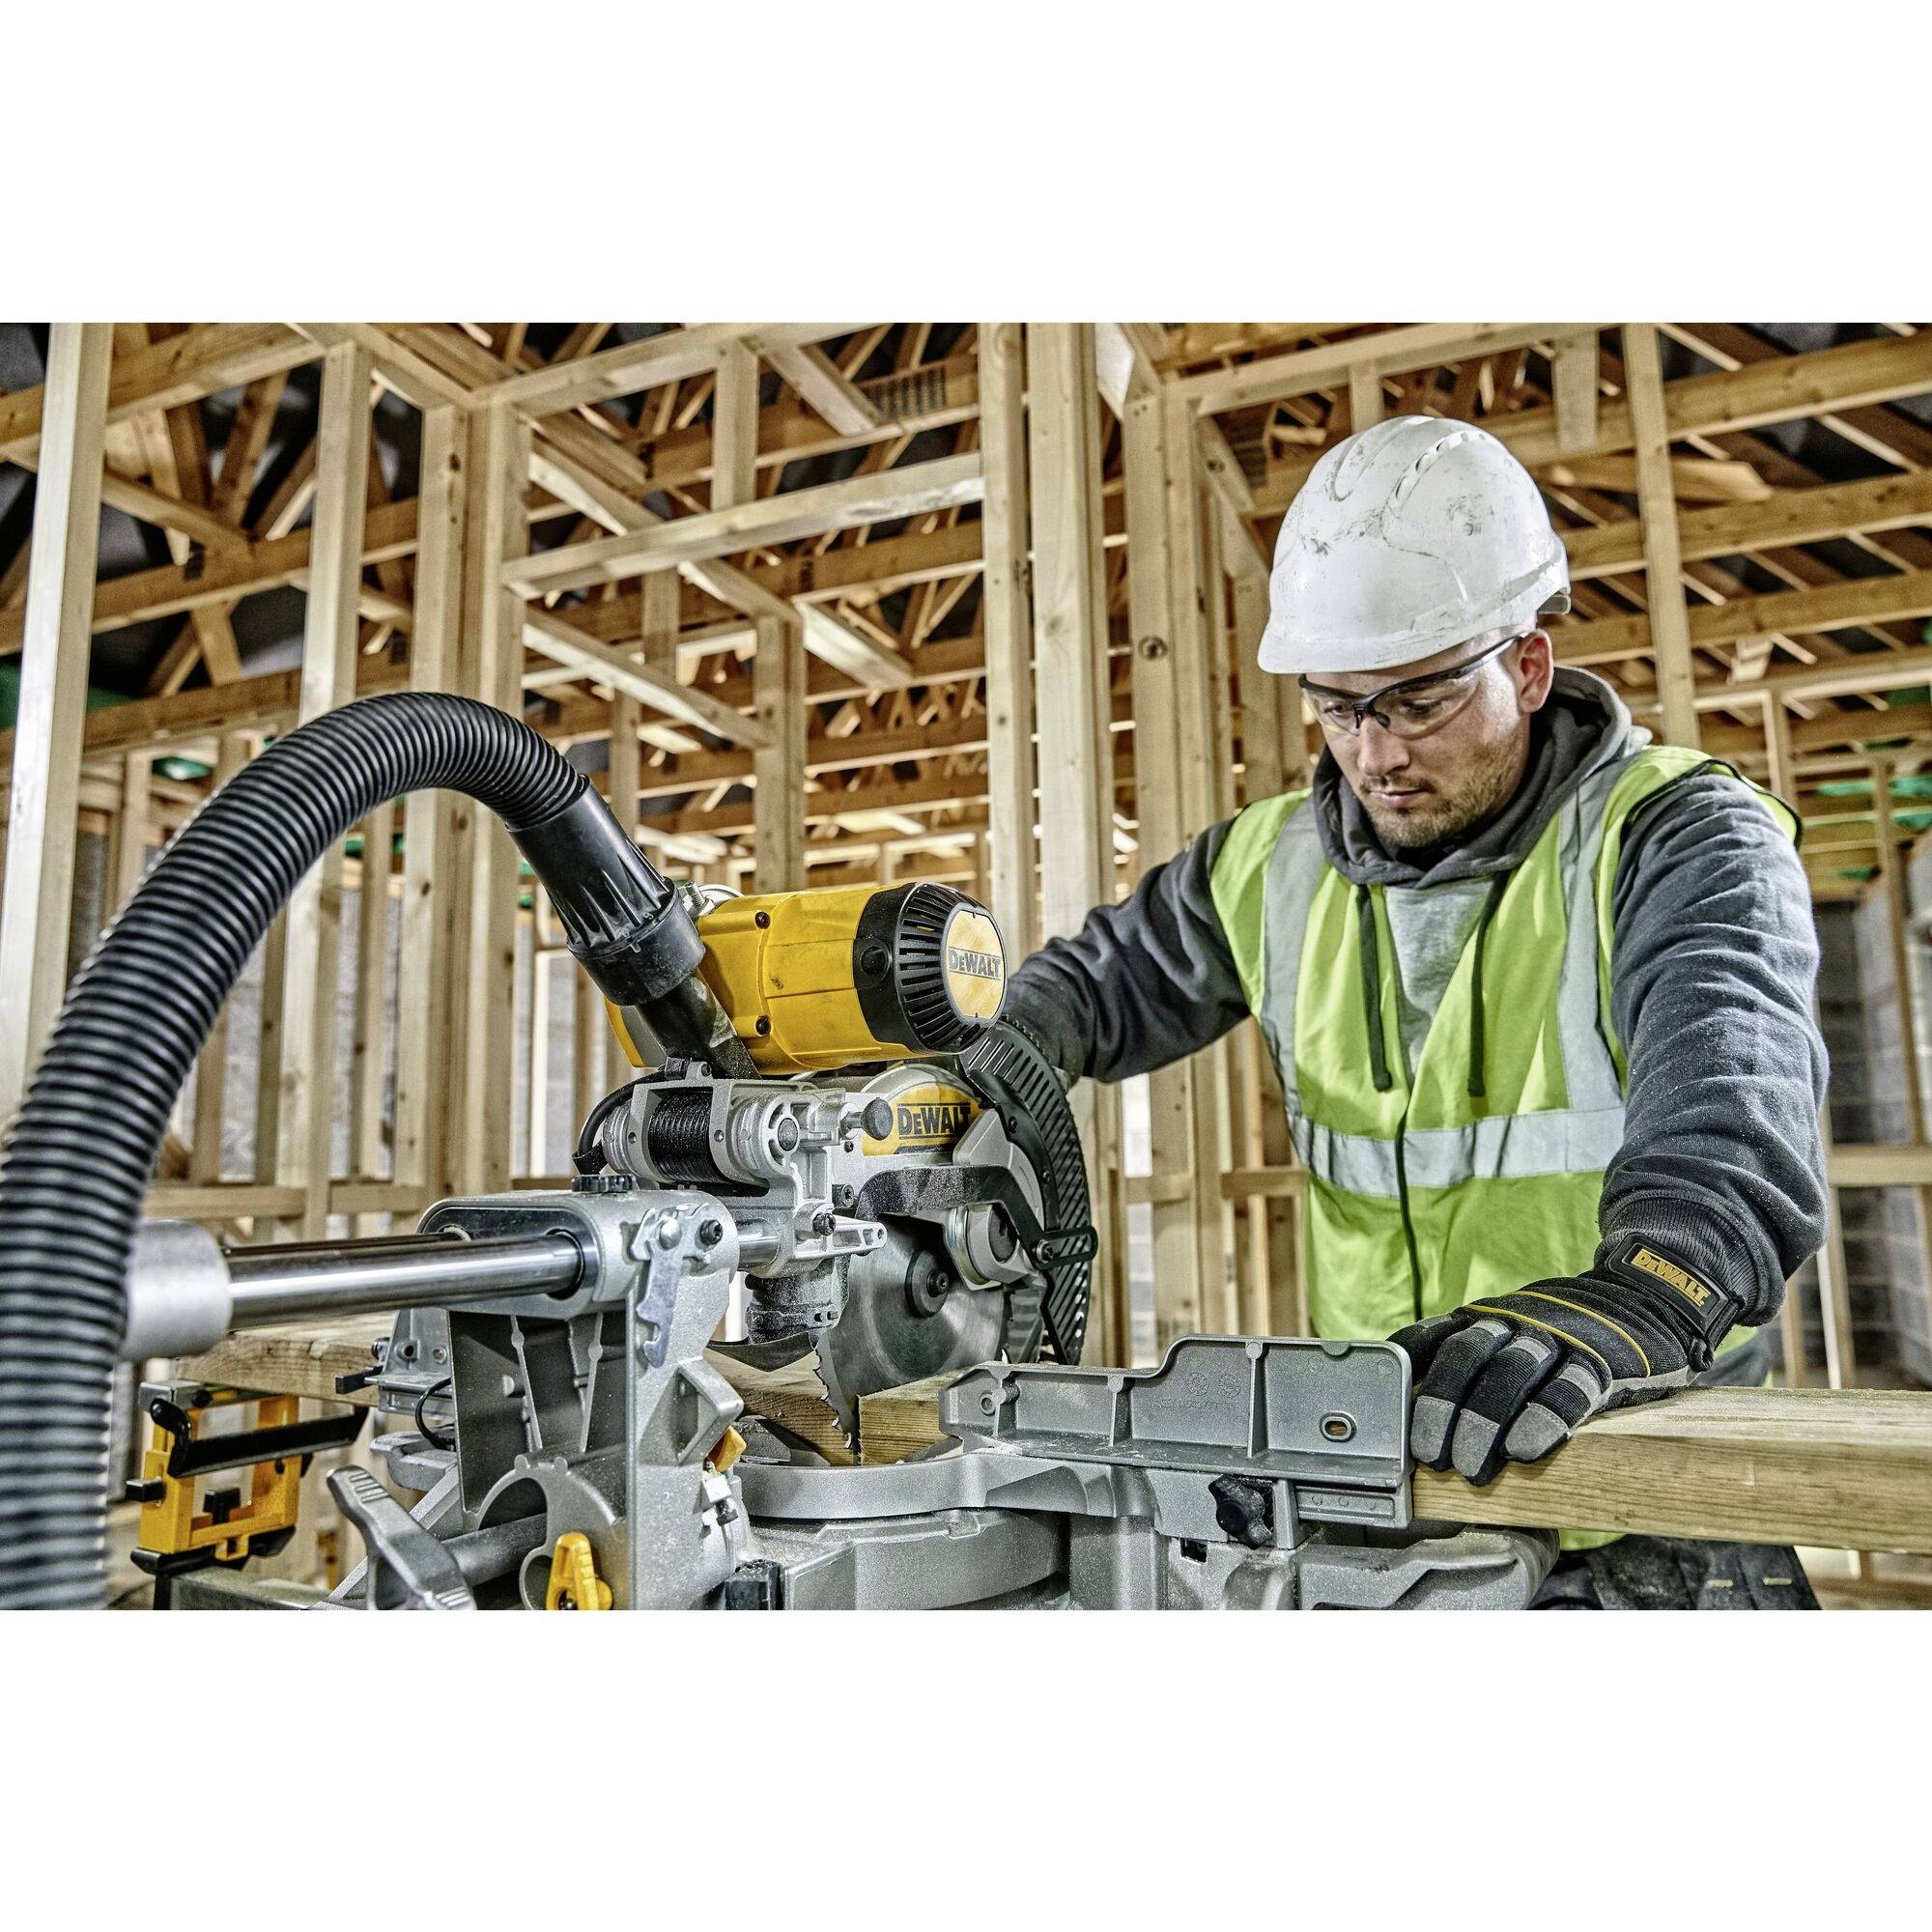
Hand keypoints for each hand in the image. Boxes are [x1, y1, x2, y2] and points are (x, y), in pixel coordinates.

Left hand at [1388, 1239, 1740, 1485]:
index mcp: (1483, 1317)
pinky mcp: (1602, 1363)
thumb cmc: (1561, 1332)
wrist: (1645, 1296)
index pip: (1433, 1339)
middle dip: (1441, 1407)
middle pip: (1466, 1357)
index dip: (1409, 1377)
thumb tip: (1411, 1408)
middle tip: (1431, 1456)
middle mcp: (1514, 1322)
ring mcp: (1557, 1338)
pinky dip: (1544, 1419)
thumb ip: (1466, 1359)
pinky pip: (1569, 1389)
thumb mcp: (1507, 1331)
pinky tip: (1525, 1449)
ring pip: (1511, 1373)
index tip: (1389, 1417)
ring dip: (1484, 1421)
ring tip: (1471, 1468)